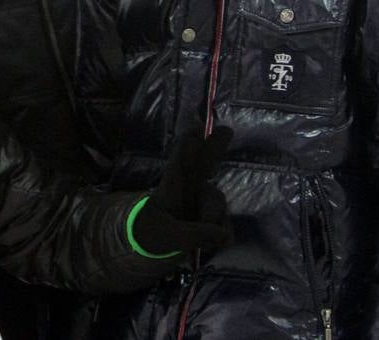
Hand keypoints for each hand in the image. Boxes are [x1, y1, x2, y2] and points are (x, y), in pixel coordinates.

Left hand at [130, 128, 231, 257]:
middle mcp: (189, 188)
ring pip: (217, 204)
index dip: (188, 146)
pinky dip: (220, 236)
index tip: (197, 131)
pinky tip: (209, 245)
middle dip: (215, 146)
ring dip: (212, 222)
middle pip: (204, 162)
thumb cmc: (151, 233)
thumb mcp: (166, 236)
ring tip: (197, 240)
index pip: (179, 162)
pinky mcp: (212, 218)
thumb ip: (194, 234)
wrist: (152, 248)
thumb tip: (223, 234)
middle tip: (226, 130)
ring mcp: (202, 201)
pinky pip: (224, 225)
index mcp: (171, 186)